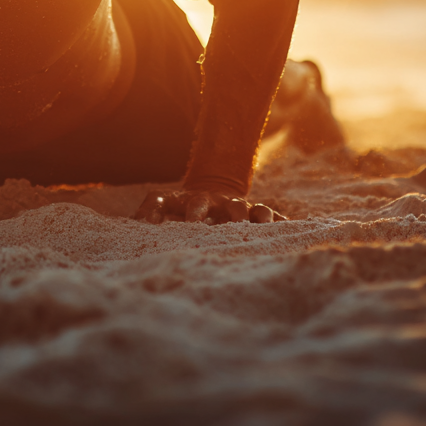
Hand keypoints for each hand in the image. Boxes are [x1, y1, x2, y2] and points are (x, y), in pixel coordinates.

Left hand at [134, 189, 285, 224]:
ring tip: (264, 230)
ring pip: (258, 210)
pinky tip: (288, 233)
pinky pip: (277, 218)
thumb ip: (151, 208)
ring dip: (261, 219)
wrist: (211, 192)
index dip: (195, 213)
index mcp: (200, 201)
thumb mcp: (166, 202)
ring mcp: (245, 209)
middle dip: (235, 217)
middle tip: (236, 228)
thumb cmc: (184, 204)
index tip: (192, 224)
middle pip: (234, 207)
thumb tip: (136, 222)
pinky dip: (282, 224)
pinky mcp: (261, 216)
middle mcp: (225, 204)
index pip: (197, 205)